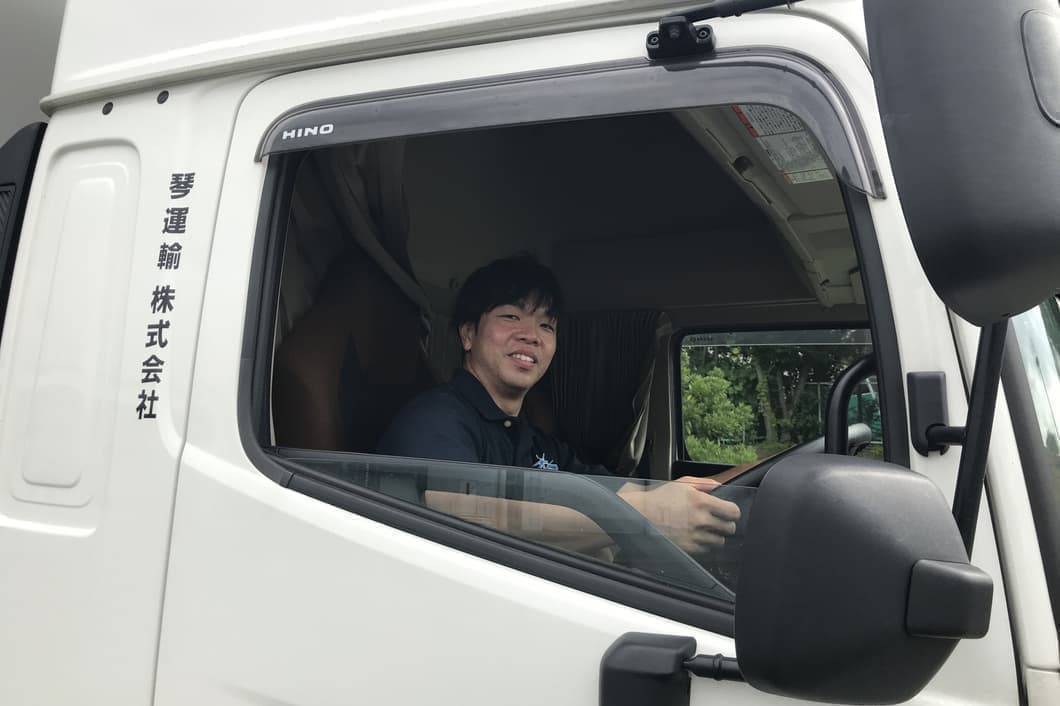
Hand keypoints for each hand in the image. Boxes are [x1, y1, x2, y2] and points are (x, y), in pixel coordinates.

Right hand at [619, 476, 740, 555]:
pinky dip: (704, 545)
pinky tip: (696, 537)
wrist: (640, 515)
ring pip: (720, 541)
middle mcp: (701, 520)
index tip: (729, 513)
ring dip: (716, 536)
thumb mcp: (681, 484)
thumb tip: (720, 487)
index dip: (732, 512)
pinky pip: (707, 550)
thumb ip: (704, 483)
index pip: (733, 512)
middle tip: (718, 522)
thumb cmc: (660, 498)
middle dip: (726, 524)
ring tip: (706, 531)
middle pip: (730, 529)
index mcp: (701, 501)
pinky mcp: (688, 548)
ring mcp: (695, 536)